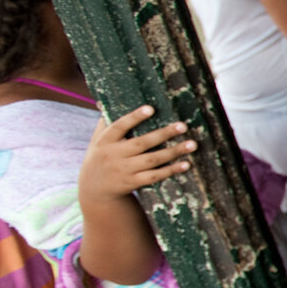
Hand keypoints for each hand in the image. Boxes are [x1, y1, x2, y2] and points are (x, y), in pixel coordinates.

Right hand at [79, 106, 195, 202]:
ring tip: (192, 144)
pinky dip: (170, 170)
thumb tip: (110, 99)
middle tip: (183, 125)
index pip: (119, 126)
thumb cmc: (102, 155)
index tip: (151, 108)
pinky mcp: (133, 183)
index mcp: (105, 140)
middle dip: (163, 134)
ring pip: (152, 160)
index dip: (134, 117)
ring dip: (173, 152)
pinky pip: (154, 176)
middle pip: (142, 143)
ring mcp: (124, 170)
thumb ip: (106, 122)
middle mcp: (114, 155)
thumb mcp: (98, 139)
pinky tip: (186, 164)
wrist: (94, 188)